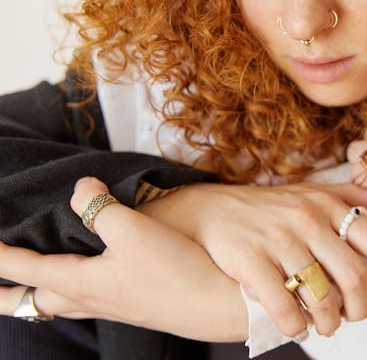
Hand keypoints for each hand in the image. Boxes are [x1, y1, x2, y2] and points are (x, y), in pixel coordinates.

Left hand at [0, 177, 246, 341]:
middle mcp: (88, 299)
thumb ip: (100, 208)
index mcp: (79, 282)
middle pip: (30, 302)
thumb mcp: (134, 231)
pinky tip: (84, 280)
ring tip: (27, 285)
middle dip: (6, 294)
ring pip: (58, 303)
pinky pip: (84, 300)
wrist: (216, 305)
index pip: (22, 268)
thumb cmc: (173, 271)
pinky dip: (67, 291)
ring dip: (34, 295)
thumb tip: (81, 189)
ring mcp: (110, 305)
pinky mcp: (130, 303)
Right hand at [136, 180, 366, 336]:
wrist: (208, 210)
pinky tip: (296, 326)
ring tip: (326, 325)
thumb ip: (348, 194)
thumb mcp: (309, 192)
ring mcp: (278, 239)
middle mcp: (307, 219)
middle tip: (355, 316)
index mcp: (327, 203)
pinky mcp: (251, 260)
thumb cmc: (266, 208)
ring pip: (320, 295)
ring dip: (329, 321)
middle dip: (361, 306)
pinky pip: (283, 305)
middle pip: (353, 275)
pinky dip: (295, 325)